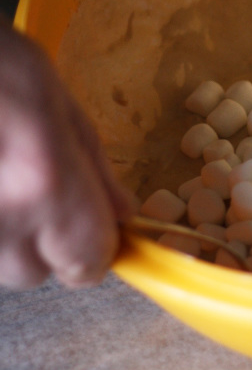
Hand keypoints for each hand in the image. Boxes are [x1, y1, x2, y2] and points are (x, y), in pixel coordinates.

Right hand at [0, 18, 132, 288]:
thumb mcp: (57, 99)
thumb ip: (94, 166)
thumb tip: (121, 213)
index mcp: (45, 181)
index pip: (89, 261)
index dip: (93, 249)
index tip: (92, 232)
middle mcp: (1, 218)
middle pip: (33, 270)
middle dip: (40, 240)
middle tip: (32, 188)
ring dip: (4, 231)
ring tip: (1, 173)